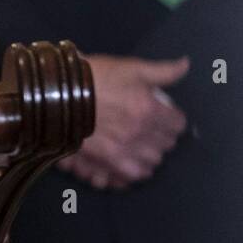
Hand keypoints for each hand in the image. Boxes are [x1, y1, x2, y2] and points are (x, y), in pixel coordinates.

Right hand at [55, 54, 188, 189]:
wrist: (57, 93)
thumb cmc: (94, 78)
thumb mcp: (129, 68)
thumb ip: (162, 71)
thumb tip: (185, 65)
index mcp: (149, 111)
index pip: (177, 123)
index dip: (171, 117)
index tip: (163, 113)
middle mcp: (140, 135)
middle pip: (165, 145)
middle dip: (161, 136)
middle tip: (150, 127)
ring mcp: (123, 152)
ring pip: (151, 163)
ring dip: (148, 154)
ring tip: (139, 145)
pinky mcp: (106, 163)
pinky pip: (130, 177)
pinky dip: (132, 171)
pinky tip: (127, 160)